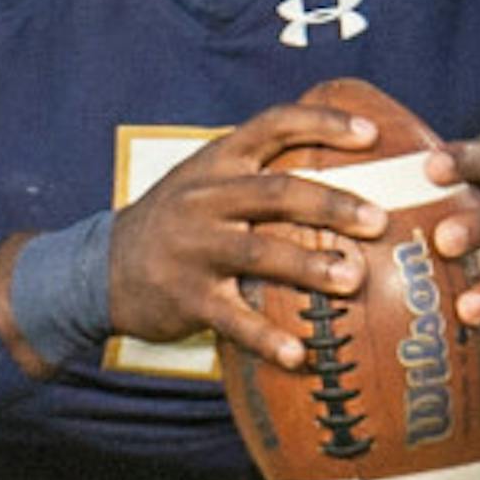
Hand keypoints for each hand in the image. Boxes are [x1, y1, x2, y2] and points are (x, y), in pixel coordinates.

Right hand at [109, 98, 393, 370]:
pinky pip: (233, 319)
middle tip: (378, 220)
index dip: (323, 124)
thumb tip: (346, 171)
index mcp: (217, 161)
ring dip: (310, 265)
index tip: (371, 135)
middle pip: (277, 192)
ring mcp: (194, 248)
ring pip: (259, 251)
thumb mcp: (206, 182)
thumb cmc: (176, 224)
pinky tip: (298, 355)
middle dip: (332, 204)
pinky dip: (267, 337)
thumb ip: (258, 174)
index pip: (273, 125)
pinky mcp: (186, 297)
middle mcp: (206, 198)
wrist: (101, 268)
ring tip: (353, 279)